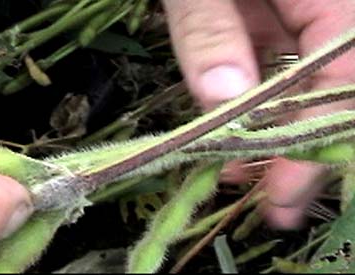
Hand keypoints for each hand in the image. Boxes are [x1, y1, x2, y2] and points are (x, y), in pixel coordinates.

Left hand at [163, 0, 354, 227]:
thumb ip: (209, 30)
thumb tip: (225, 101)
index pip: (347, 68)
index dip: (317, 136)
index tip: (282, 190)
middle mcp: (325, 1)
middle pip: (332, 85)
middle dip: (300, 147)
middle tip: (270, 206)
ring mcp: (296, 10)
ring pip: (298, 81)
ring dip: (270, 133)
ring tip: (238, 179)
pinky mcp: (264, 17)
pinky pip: (267, 65)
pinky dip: (247, 104)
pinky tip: (225, 135)